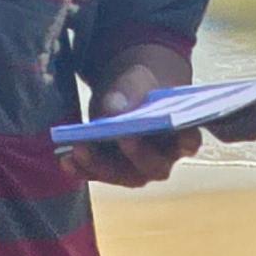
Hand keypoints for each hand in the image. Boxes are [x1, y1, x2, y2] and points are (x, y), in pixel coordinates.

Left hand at [78, 73, 200, 192]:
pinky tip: (65, 160)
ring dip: (101, 165)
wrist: (126, 93)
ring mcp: (136, 170)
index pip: (189, 141)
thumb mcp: (138, 80)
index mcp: (181, 135)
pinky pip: (97, 175)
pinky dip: (81, 169)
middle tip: (123, 136)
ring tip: (80, 148)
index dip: (185, 140)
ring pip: (124, 175)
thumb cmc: (142, 87)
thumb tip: (115, 110)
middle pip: (154, 165)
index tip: (176, 132)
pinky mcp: (111, 171)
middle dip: (138, 153)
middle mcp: (162, 160)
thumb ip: (131, 91)